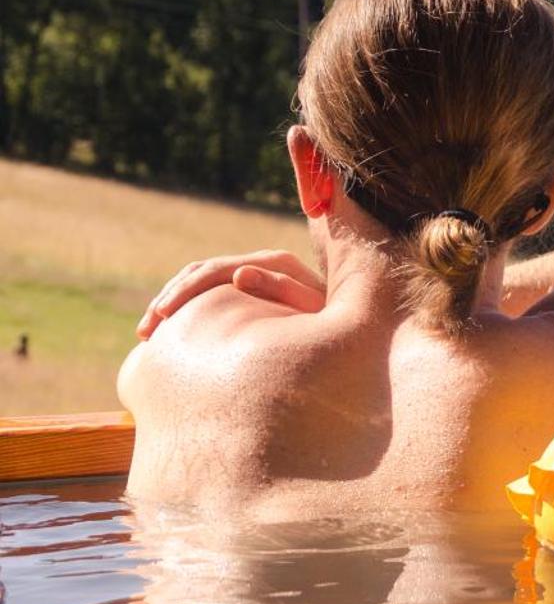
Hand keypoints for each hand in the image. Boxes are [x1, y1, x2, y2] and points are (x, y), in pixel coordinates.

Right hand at [136, 250, 325, 338]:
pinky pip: (208, 299)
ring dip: (170, 306)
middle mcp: (262, 265)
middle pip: (201, 272)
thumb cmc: (340, 326)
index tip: (162, 315)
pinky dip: (184, 314)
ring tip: (147, 336)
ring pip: (199, 283)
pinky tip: (167, 339)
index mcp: (275, 263)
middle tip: (146, 332)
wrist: (357, 334)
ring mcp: (255, 278)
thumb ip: (283, 290)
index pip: (218, 269)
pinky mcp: (250, 295)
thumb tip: (240, 273)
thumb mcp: (316, 311)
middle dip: (170, 299)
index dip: (187, 290)